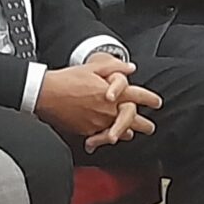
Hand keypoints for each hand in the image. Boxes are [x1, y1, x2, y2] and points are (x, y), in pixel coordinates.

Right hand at [37, 55, 160, 148]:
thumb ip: (114, 66)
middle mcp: (107, 109)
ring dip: (127, 131)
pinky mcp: (87, 131)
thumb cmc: (67, 79)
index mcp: (111, 92)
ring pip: (118, 130)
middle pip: (132, 119)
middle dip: (144, 124)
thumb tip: (130, 68)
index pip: (137, 96)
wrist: (46, 94)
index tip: (157, 102)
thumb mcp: (92, 67)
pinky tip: (110, 136)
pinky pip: (102, 136)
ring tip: (132, 133)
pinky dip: (107, 136)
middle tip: (150, 127)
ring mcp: (98, 122)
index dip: (149, 99)